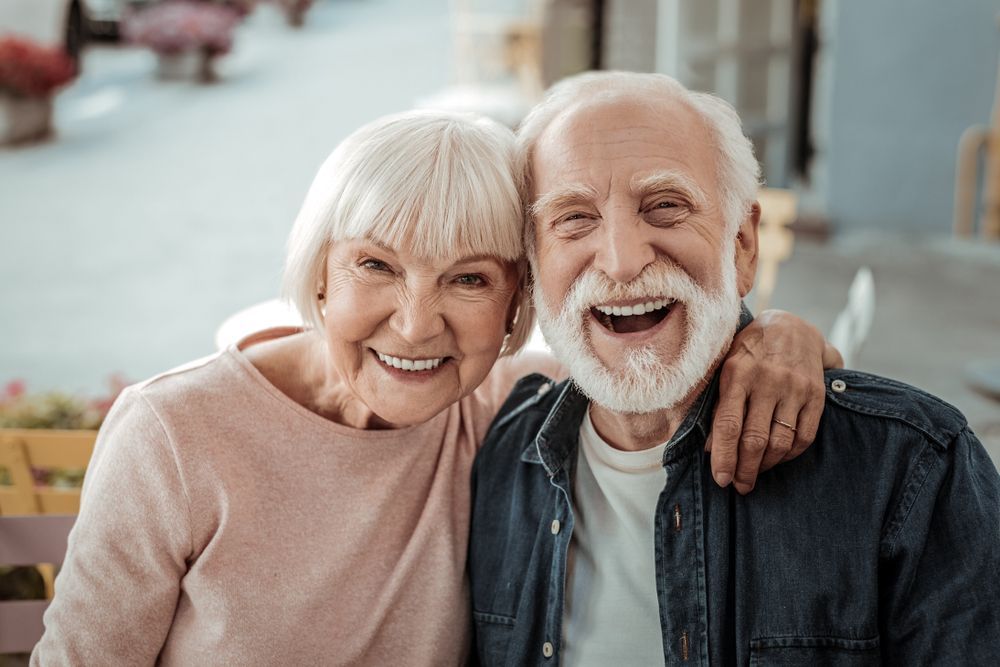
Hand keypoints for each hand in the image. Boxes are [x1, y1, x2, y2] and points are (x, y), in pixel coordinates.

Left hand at [707, 309, 837, 493]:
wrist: (792, 326)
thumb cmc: (749, 352)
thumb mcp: (726, 368)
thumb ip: (719, 406)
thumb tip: (710, 448)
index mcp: (737, 374)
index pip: (728, 424)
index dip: (723, 457)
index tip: (721, 479)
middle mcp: (767, 381)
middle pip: (755, 439)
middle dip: (745, 469)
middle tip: (739, 486)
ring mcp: (794, 388)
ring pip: (780, 442)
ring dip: (765, 466)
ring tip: (755, 474)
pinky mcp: (816, 396)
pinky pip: (804, 437)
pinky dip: (789, 455)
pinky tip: (777, 459)